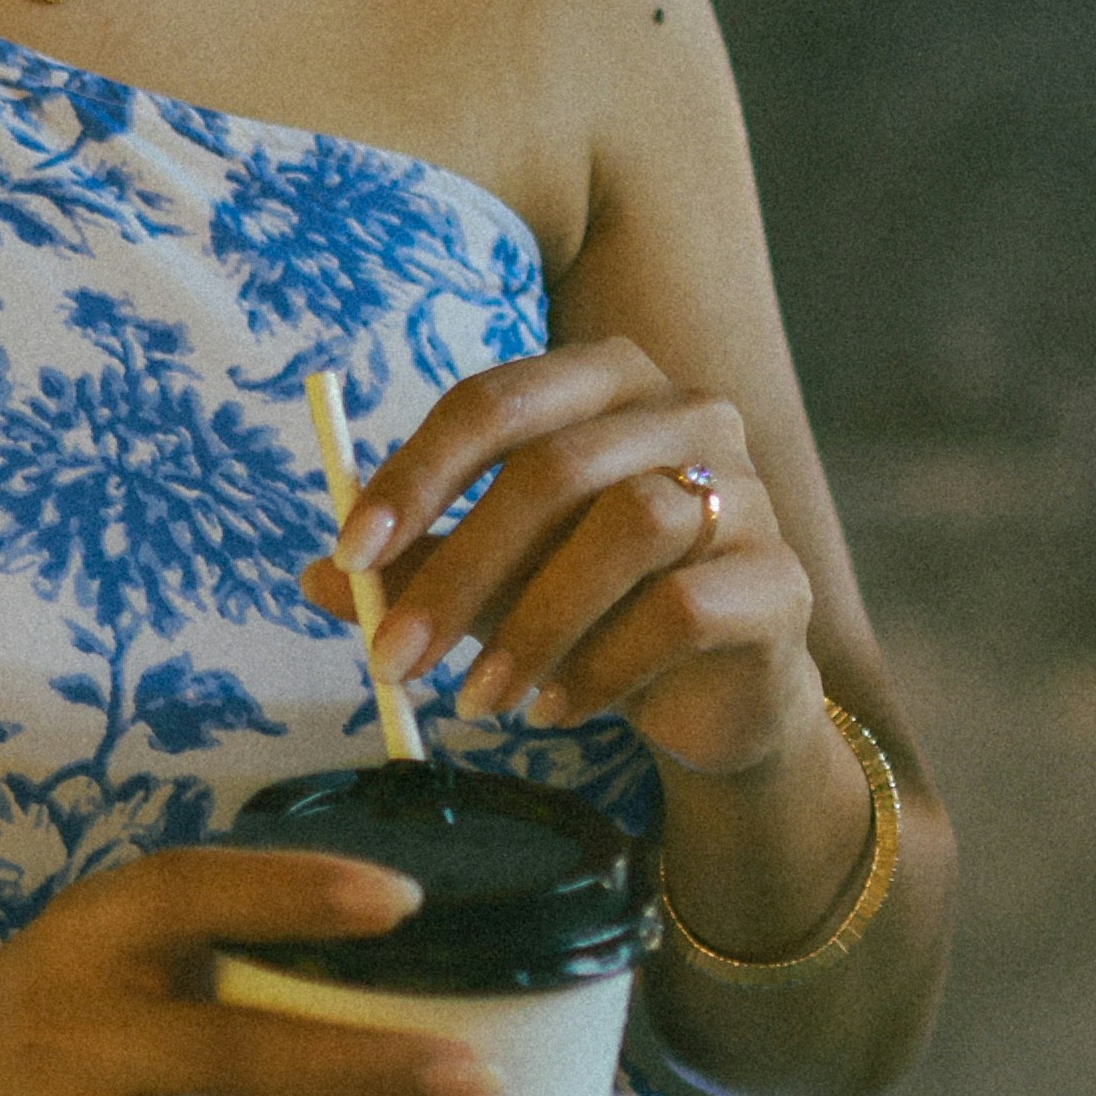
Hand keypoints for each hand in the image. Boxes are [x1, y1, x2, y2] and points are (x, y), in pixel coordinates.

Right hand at [0, 841, 484, 1095]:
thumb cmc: (45, 1016)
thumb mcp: (101, 942)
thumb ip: (216, 935)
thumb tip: (413, 944)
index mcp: (92, 933)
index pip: (193, 893)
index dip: (299, 894)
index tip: (410, 904)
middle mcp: (75, 1029)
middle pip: (232, 1050)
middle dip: (367, 1067)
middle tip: (482, 1075)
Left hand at [323, 338, 819, 782]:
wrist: (718, 696)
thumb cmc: (596, 611)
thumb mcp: (494, 585)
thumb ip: (419, 570)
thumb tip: (316, 575)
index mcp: (608, 384)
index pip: (498, 400)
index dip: (417, 475)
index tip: (349, 553)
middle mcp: (688, 416)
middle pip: (558, 466)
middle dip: (459, 568)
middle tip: (391, 658)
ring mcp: (747, 494)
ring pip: (630, 528)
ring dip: (534, 624)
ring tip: (479, 700)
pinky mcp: (780, 582)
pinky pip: (684, 610)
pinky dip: (604, 666)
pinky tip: (558, 711)